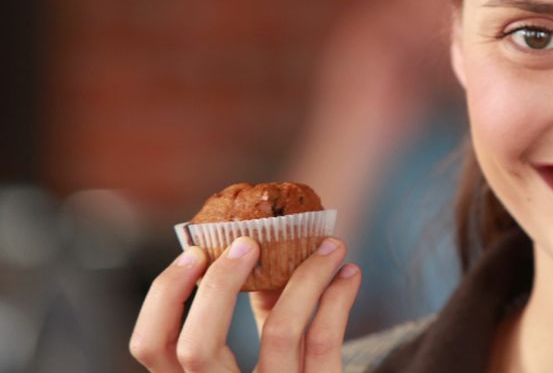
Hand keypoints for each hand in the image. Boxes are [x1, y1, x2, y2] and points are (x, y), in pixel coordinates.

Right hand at [130, 237, 360, 371]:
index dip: (166, 297)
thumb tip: (259, 252)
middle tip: (248, 243)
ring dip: (307, 277)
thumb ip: (256, 316)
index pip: (153, 347)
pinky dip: (338, 298)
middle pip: (197, 348)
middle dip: (220, 285)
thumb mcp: (263, 360)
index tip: (196, 253)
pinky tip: (349, 274)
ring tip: (329, 247)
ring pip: (279, 332)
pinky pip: (324, 341)